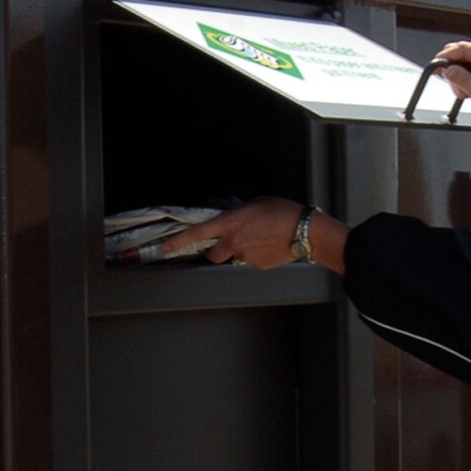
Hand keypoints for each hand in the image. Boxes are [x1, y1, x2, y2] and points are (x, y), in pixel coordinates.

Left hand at [158, 197, 349, 272]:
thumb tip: (231, 221)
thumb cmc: (284, 212)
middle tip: (229, 242)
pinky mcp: (259, 267)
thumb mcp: (256, 204)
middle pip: (213, 255)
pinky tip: (270, 246)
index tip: (164, 248)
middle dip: (216, 251)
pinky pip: (251, 262)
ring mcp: (246, 257)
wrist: (306, 231)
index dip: (178, 242)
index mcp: (231, 223)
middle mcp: (234, 243)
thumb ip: (238, 213)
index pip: (197, 234)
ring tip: (260, 240)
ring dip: (240, 251)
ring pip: (234, 258)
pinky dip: (257, 255)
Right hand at [433, 41, 470, 187]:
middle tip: (457, 87)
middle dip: (453, 70)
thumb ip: (462, 79)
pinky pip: (463, 68)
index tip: (435, 65)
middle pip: (459, 52)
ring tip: (467, 92)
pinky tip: (469, 90)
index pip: (464, 48)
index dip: (447, 55)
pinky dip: (461, 80)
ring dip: (457, 78)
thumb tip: (447, 69)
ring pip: (459, 62)